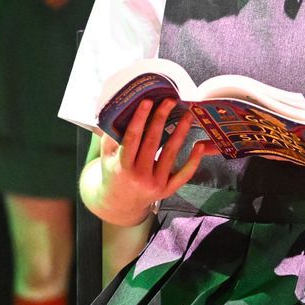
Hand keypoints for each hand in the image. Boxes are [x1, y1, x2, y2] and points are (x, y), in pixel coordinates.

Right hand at [100, 98, 214, 220]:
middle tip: (169, 101)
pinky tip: (198, 146)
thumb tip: (119, 108)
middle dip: (161, 119)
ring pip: (170, 154)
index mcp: (122, 166)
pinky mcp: (167, 190)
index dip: (140, 119)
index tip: (147, 101)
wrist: (120, 204)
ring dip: (180, 133)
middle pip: (152, 142)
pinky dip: (192, 161)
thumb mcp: (106, 156)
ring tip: (187, 115)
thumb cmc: (113, 172)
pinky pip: (183, 175)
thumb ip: (111, 135)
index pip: (132, 138)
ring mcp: (154, 184)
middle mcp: (139, 176)